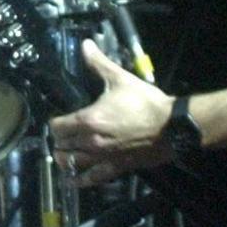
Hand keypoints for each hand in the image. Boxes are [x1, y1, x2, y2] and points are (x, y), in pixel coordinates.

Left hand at [46, 40, 174, 185]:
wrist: (172, 127)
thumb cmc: (146, 102)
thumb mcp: (120, 79)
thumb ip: (98, 63)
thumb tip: (85, 45)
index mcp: (88, 120)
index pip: (57, 126)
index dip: (54, 122)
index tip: (59, 119)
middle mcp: (90, 142)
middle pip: (61, 145)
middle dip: (59, 140)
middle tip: (62, 134)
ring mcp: (102, 158)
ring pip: (71, 163)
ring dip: (64, 158)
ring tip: (63, 154)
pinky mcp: (114, 168)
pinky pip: (91, 179)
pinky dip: (78, 181)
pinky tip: (71, 181)